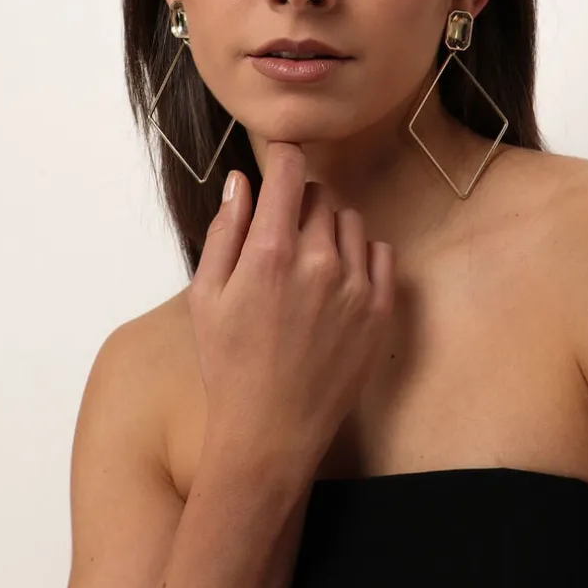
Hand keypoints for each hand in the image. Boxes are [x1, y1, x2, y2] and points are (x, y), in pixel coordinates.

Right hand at [187, 141, 395, 472]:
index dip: (283, 156)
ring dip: (329, 228)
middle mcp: (319, 262)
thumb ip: (225, 231)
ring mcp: (356, 286)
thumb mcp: (207, 296)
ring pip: (350, 221)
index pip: (289, 171)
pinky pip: (380, 252)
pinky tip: (336, 280)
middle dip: (300, 202)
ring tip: (307, 266)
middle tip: (281, 235)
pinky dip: (359, 254)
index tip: (280, 157)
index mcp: (271, 253)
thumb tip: (242, 181)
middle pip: (321, 194)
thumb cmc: (230, 364)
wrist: (272, 431)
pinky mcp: (380, 309)